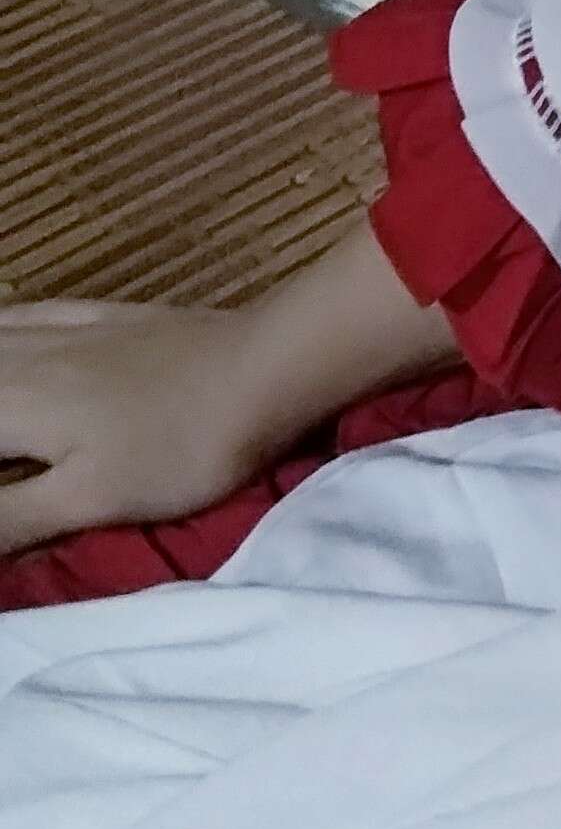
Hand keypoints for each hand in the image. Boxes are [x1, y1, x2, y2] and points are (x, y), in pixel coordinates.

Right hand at [0, 225, 461, 559]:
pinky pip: (15, 313)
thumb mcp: (89, 498)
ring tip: (2, 429)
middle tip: (5, 466)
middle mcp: (14, 357)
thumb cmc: (180, 445)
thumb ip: (6, 516)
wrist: (266, 365)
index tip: (0, 492)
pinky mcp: (94, 315)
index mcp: (5, 406)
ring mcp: (54, 328)